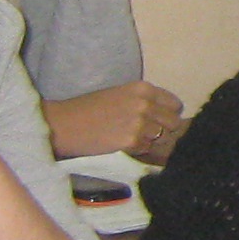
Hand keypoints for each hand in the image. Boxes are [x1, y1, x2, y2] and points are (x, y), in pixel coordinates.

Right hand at [52, 80, 186, 163]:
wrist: (63, 124)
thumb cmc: (88, 108)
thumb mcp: (120, 94)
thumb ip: (144, 101)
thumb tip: (165, 114)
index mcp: (143, 88)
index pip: (175, 105)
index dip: (167, 115)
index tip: (158, 121)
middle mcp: (145, 103)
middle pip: (174, 123)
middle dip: (163, 129)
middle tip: (146, 133)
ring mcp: (140, 123)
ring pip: (162, 138)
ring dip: (150, 141)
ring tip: (132, 139)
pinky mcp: (131, 141)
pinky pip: (146, 149)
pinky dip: (138, 150)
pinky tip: (122, 145)